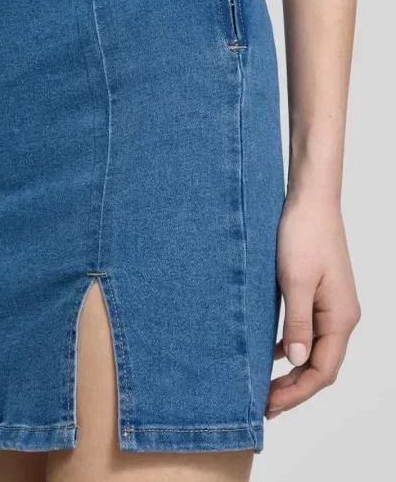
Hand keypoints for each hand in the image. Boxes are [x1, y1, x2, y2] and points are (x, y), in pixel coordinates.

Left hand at [265, 195, 360, 418]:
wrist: (310, 201)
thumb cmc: (304, 235)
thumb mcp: (295, 282)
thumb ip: (297, 324)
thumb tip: (295, 362)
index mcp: (340, 317)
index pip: (322, 370)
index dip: (297, 393)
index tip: (269, 405)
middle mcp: (341, 315)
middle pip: (321, 364)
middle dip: (295, 387)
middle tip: (265, 404)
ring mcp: (332, 304)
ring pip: (315, 349)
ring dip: (293, 370)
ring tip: (268, 385)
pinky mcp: (320, 293)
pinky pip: (309, 330)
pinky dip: (293, 346)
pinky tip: (274, 351)